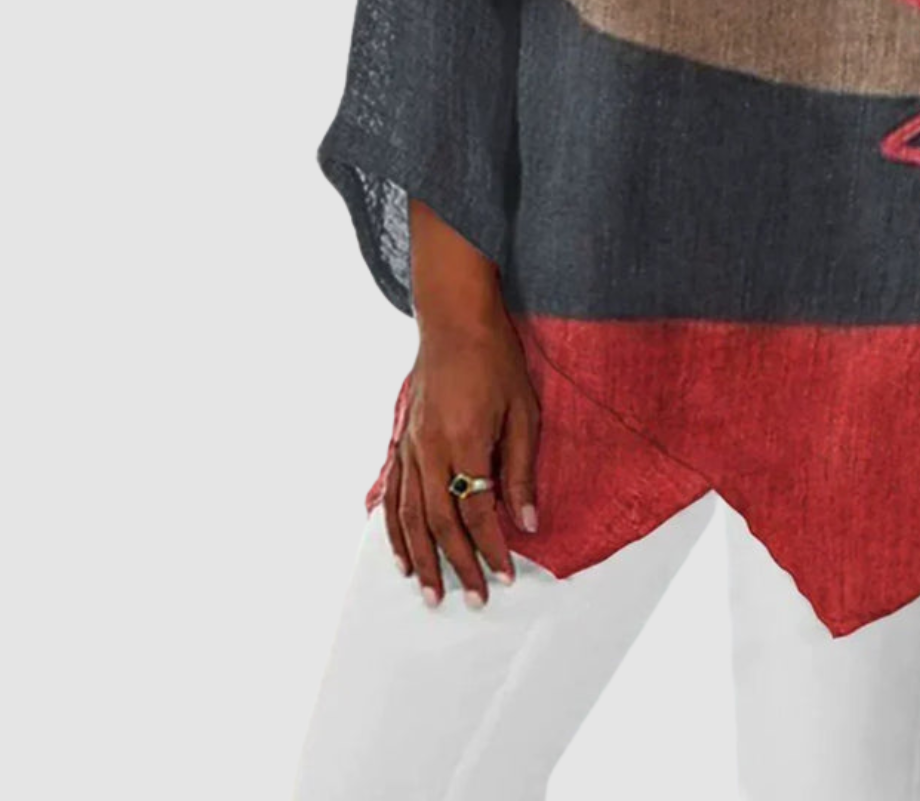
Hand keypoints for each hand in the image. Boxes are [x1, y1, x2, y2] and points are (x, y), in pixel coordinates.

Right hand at [383, 314, 540, 607]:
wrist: (454, 320)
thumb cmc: (496, 361)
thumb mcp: (522, 411)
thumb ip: (521, 470)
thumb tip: (528, 523)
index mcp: (464, 441)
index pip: (476, 511)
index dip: (491, 549)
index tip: (505, 577)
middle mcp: (429, 449)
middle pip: (439, 522)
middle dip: (456, 565)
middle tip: (472, 600)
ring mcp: (409, 446)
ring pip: (408, 516)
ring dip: (420, 558)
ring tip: (430, 594)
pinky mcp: (400, 440)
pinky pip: (392, 494)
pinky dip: (393, 529)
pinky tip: (400, 555)